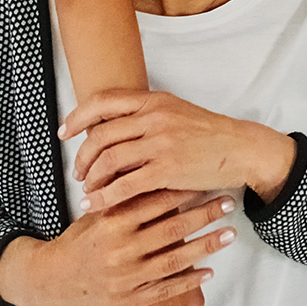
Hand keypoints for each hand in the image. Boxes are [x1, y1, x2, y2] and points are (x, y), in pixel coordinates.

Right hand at [0, 190, 233, 305]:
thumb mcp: (95, 213)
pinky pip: (165, 290)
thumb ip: (122, 196)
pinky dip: (189, 281)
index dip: (185, 191)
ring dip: (206, 246)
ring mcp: (126, 278)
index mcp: (112, 223)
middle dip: (204, 215)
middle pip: (172, 230)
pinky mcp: (129, 301)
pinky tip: (210, 271)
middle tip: (228, 202)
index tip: (207, 180)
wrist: (49, 280)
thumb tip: (152, 166)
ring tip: (230, 233)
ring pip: (174, 261)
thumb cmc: (79, 241)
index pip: (156, 202)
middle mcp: (120, 250)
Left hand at [61, 90, 296, 211]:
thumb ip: (146, 116)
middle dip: (82, 157)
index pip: (103, 101)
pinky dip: (104, 197)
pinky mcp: (168, 169)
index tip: (65, 133)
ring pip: (108, 161)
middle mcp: (155, 117)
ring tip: (89, 190)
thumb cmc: (209, 134)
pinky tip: (95, 205)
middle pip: (100, 136)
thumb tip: (111, 127)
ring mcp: (161, 143)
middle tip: (79, 173)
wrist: (241, 148)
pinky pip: (124, 185)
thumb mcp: (177, 112)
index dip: (78, 117)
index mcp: (155, 101)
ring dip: (92, 178)